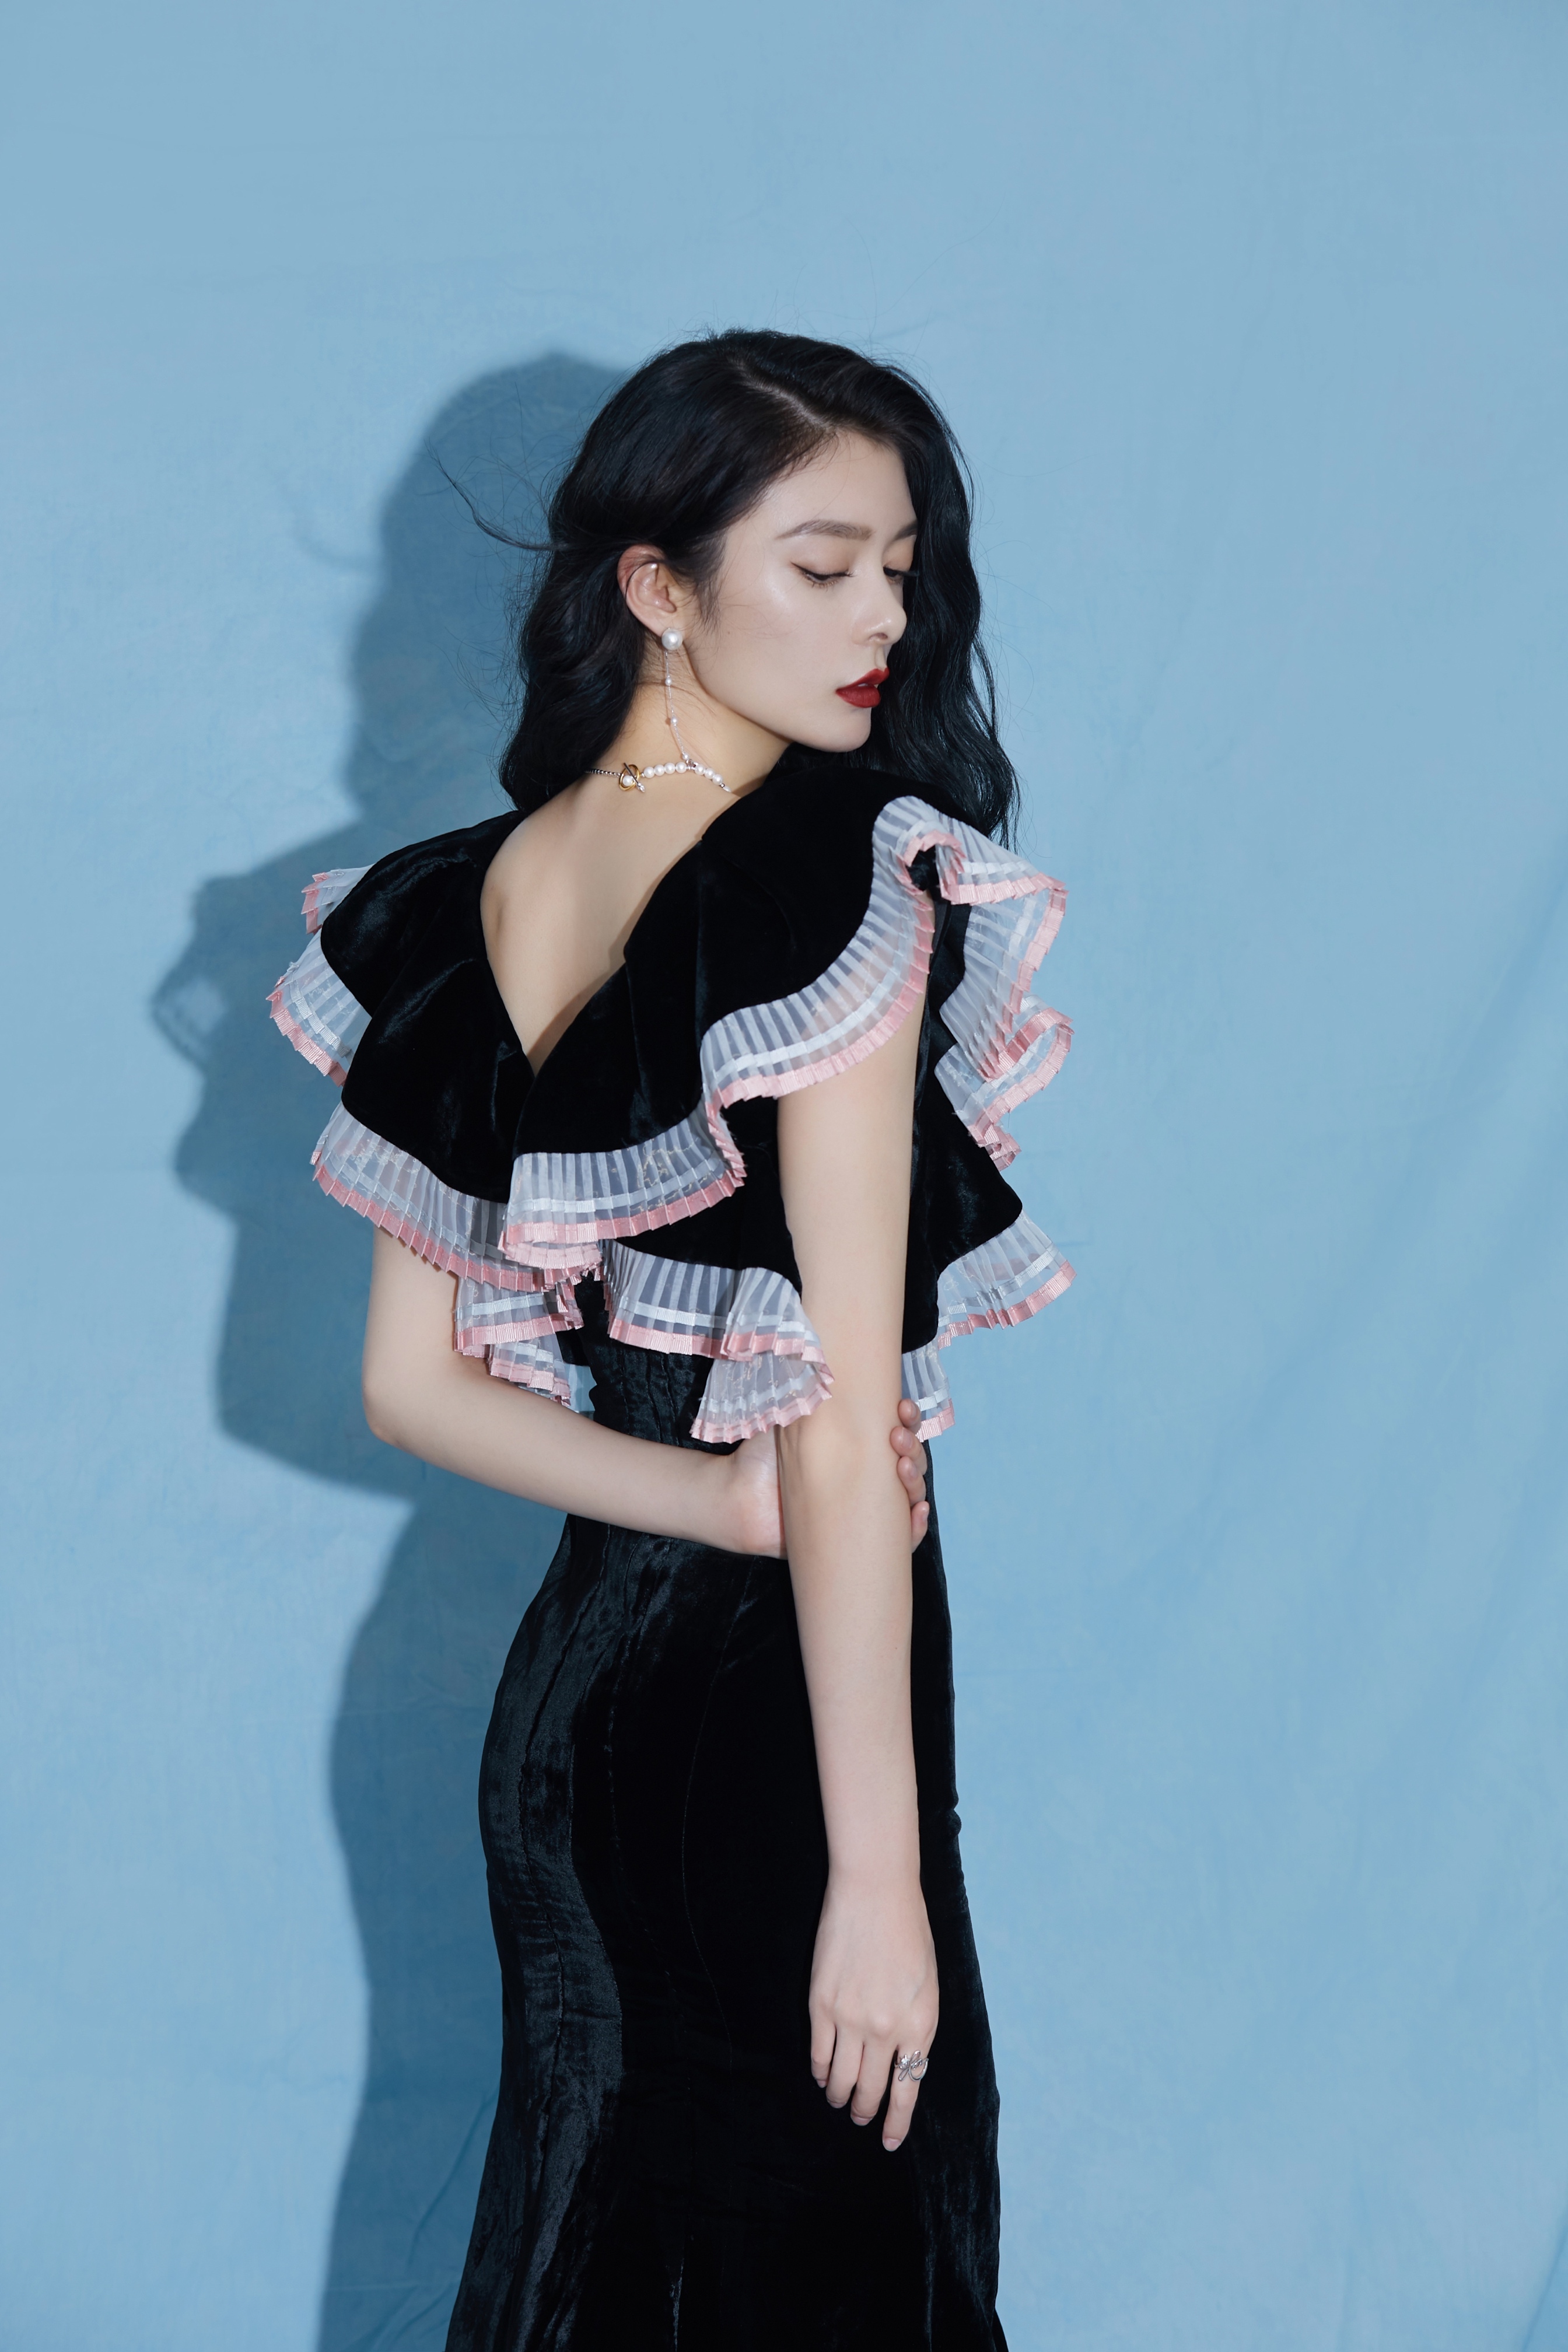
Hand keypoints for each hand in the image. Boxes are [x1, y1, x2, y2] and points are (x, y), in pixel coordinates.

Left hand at [726, 1403, 929, 1557]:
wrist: (739, 1497)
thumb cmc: (762, 1453)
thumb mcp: (790, 1412)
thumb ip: (806, 1385)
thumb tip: (821, 1349)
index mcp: (855, 1446)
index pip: (895, 1429)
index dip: (907, 1418)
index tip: (902, 1406)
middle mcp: (864, 1475)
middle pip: (908, 1460)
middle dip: (912, 1446)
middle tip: (897, 1437)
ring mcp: (865, 1507)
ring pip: (908, 1494)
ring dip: (916, 1479)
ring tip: (902, 1467)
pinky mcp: (859, 1539)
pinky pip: (898, 1538)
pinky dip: (914, 1526)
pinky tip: (916, 1512)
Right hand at [809, 1866, 938, 2151]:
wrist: (876, 1893)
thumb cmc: (910, 1935)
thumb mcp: (927, 1988)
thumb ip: (916, 2028)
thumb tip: (902, 2063)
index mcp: (919, 2026)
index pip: (907, 2090)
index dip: (896, 2122)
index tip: (889, 2141)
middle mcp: (885, 2031)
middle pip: (870, 2090)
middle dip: (864, 2110)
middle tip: (859, 2116)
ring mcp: (850, 2019)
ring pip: (839, 2079)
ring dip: (839, 2095)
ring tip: (838, 2099)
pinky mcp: (821, 2005)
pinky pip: (818, 2054)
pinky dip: (819, 2071)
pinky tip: (821, 2075)